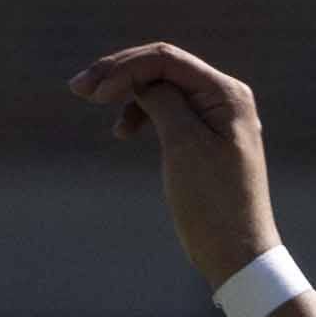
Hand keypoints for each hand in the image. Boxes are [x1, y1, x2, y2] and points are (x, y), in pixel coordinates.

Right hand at [70, 42, 275, 287]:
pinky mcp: (206, 138)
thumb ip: (162, 101)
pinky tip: (123, 130)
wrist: (237, 255)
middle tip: (78, 88)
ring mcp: (217, 118)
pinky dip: (143, 115)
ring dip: (128, 94)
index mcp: (226, 94)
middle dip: (120, 75)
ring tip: (97, 107)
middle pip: (163, 69)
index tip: (90, 95)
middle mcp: (226, 98)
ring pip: (163, 89)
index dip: (124, 69)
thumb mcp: (183, 145)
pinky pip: (170, 112)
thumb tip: (140, 79)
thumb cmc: (213, 204)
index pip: (166, 61)